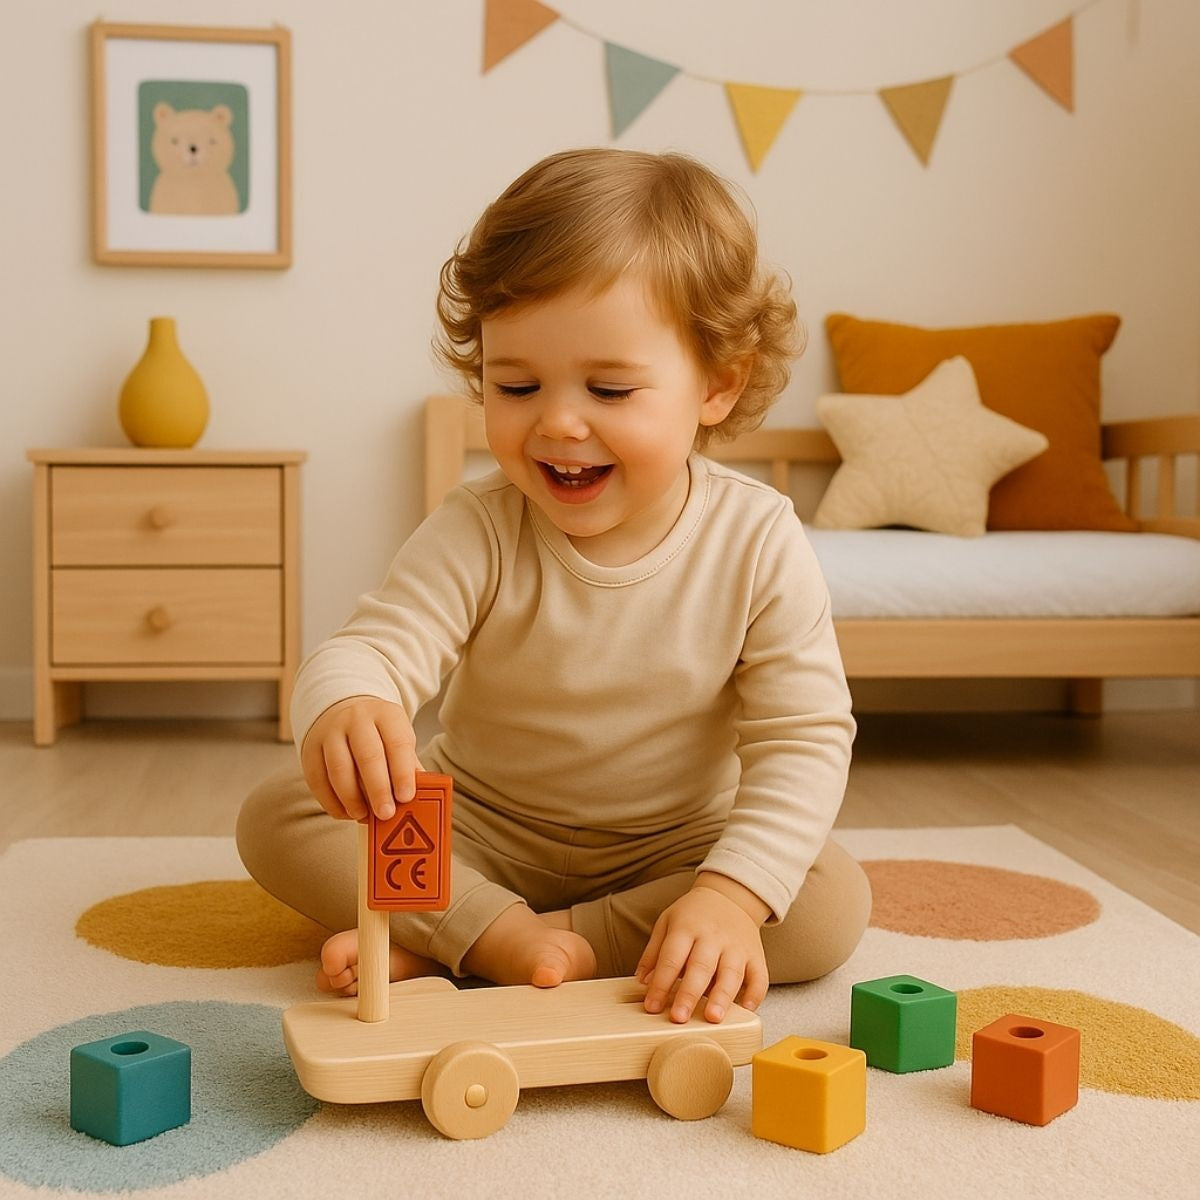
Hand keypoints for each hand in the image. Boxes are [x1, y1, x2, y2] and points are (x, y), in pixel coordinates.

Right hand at [299, 696, 422, 821]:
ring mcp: (330, 733)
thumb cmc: (378, 733)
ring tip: (363, 816)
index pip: (397, 744)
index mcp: (386, 715)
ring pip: (339, 769)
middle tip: (386, 814)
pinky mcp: (309, 749)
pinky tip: (345, 813)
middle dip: (378, 789)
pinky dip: (331, 802)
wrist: (341, 710)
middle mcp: (356, 720)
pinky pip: (318, 780)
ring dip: (352, 798)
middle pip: (368, 756)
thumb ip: (408, 765)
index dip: (402, 773)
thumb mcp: (398, 738)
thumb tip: (420, 796)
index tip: (406, 797)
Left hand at [635, 873, 769, 1023]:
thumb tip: (643, 983)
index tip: (652, 1007)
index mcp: (686, 928)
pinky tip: (746, 1009)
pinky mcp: (756, 955)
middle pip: (701, 966)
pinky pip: (759, 977)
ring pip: (731, 973)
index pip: (671, 958)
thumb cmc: (693, 915)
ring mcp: (737, 946)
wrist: (729, 896)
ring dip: (722, 996)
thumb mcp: (667, 922)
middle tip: (679, 1018)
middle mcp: (713, 937)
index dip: (660, 983)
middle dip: (689, 994)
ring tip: (713, 1017)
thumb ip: (654, 952)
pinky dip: (755, 994)